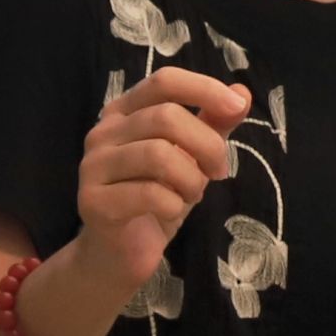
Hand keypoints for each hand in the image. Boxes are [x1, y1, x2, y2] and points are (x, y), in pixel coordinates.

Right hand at [26, 65, 249, 335]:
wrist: (120, 255)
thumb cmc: (156, 199)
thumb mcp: (192, 158)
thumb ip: (213, 125)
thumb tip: (243, 93)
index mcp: (125, 112)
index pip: (164, 81)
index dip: (203, 88)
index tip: (235, 107)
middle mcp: (103, 131)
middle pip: (166, 117)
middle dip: (206, 145)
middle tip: (219, 171)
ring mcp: (93, 166)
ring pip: (158, 154)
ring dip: (190, 179)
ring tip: (191, 195)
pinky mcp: (92, 201)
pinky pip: (148, 194)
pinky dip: (174, 204)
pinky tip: (170, 212)